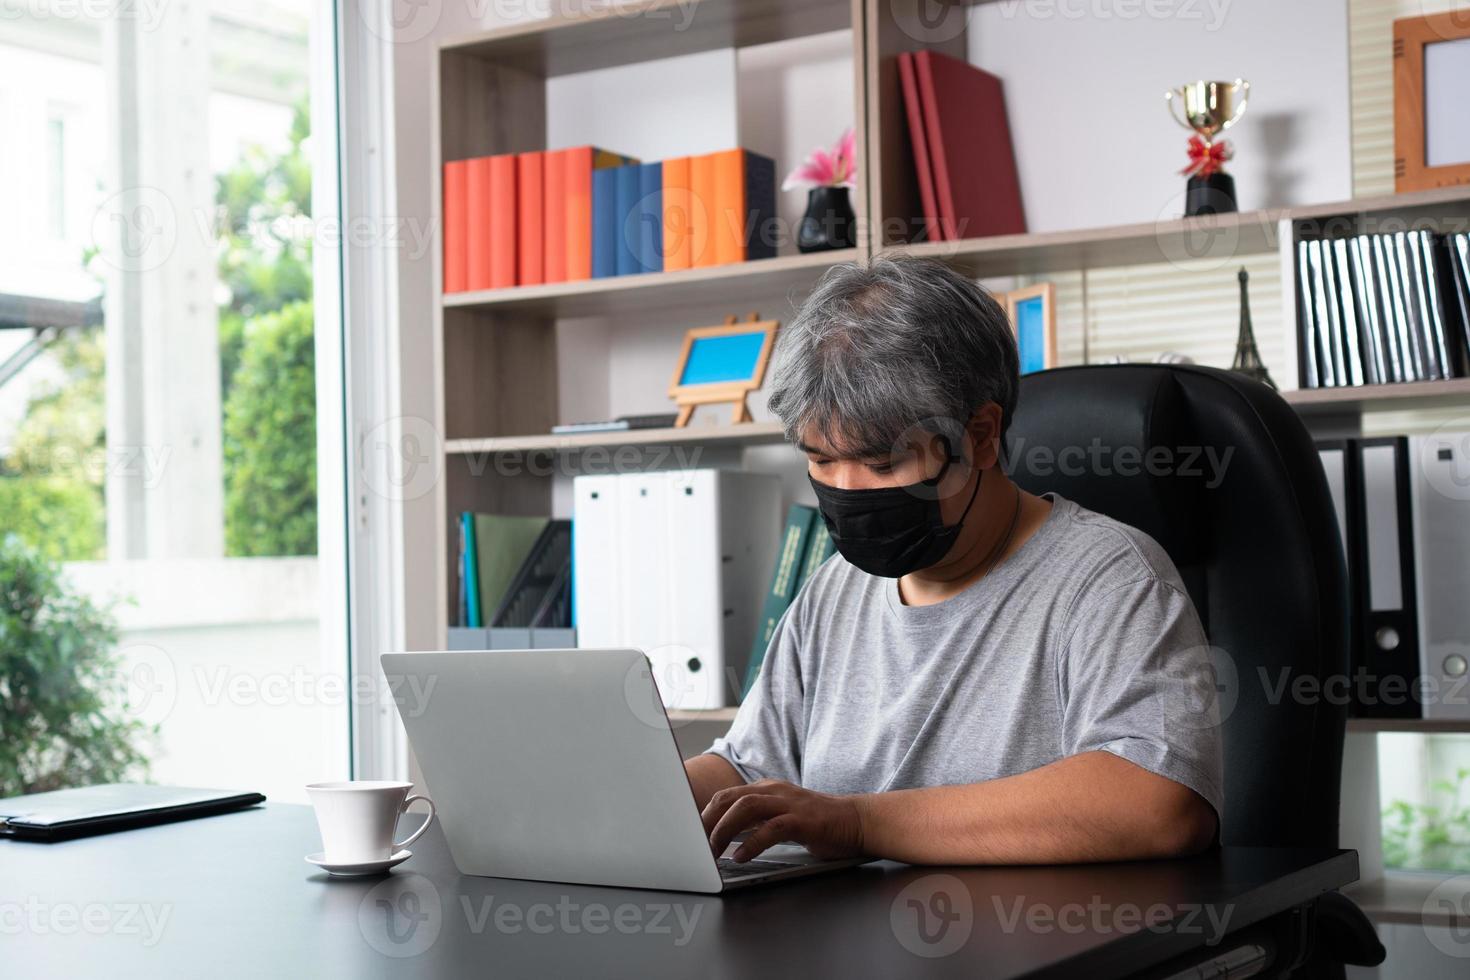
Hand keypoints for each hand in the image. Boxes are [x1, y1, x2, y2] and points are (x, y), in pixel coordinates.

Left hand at [702, 779, 865, 862]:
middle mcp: (774, 791)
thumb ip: (756, 822)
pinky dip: (752, 843)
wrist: (856, 821)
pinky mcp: (802, 820)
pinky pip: (771, 829)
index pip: (725, 796)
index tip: (689, 835)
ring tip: (713, 852)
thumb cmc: (817, 824)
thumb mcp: (780, 817)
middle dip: (707, 822)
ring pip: (746, 808)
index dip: (704, 814)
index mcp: (766, 789)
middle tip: (694, 845)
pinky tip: (741, 857)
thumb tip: (725, 838)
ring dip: (724, 830)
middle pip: (729, 798)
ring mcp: (788, 803)